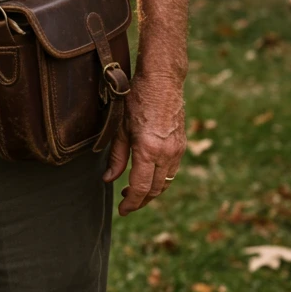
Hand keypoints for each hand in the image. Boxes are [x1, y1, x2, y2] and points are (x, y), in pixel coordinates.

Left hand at [102, 74, 185, 215]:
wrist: (163, 80)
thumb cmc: (137, 98)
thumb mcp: (120, 126)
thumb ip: (116, 156)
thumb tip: (108, 179)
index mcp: (148, 150)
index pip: (139, 188)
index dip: (131, 203)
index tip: (122, 211)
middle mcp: (166, 154)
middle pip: (154, 190)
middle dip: (140, 201)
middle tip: (126, 204)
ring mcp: (177, 150)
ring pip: (165, 182)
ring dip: (151, 192)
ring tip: (134, 192)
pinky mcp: (182, 145)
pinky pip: (171, 171)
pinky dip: (160, 179)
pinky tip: (148, 176)